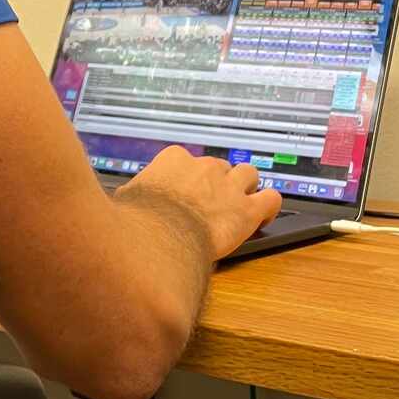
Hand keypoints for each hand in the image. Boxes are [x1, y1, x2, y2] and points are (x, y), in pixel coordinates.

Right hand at [119, 145, 282, 261]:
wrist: (158, 238)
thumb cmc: (139, 220)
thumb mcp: (127, 198)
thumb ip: (134, 194)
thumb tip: (126, 199)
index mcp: (174, 160)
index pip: (186, 161)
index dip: (188, 178)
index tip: (185, 193)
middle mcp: (204, 167)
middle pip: (219, 167)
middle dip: (217, 183)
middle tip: (211, 204)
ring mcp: (229, 186)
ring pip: (249, 174)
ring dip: (246, 187)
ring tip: (241, 203)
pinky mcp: (247, 210)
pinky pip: (271, 199)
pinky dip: (270, 206)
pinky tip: (263, 216)